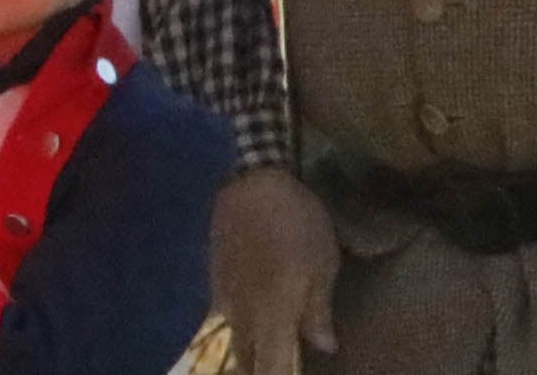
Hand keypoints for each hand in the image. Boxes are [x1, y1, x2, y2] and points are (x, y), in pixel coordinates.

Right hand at [211, 167, 339, 372]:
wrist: (251, 181)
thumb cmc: (297, 221)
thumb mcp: (322, 264)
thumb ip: (318, 311)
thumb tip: (323, 346)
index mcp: (272, 316)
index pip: (272, 370)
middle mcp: (241, 314)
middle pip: (247, 361)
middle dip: (263, 367)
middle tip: (281, 360)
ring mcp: (224, 296)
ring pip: (235, 337)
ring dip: (251, 347)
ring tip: (269, 342)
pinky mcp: (214, 277)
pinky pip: (227, 313)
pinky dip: (242, 320)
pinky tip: (255, 307)